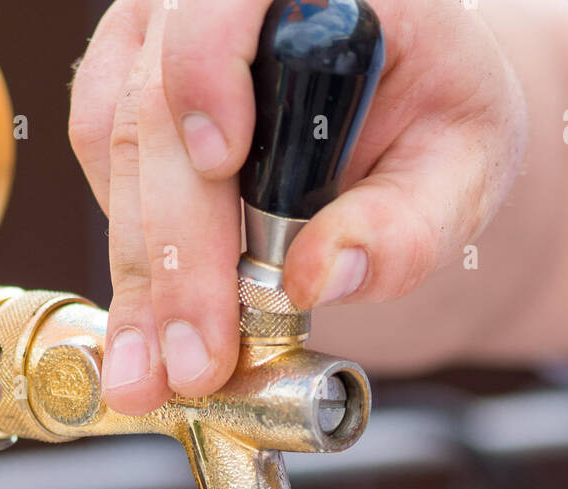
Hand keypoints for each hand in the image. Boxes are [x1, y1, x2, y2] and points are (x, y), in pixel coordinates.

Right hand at [68, 0, 526, 413]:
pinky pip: (101, 160)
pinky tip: (158, 326)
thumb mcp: (466, 172)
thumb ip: (409, 226)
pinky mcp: (128, 79)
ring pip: (115, 143)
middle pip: (160, 103)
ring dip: (139, 275)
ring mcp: (161, 27)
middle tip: (192, 360)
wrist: (412, 108)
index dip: (210, 65)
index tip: (220, 159)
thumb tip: (318, 278)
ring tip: (156, 374)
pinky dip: (131, 253)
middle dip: (174, 251)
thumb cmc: (442, 124)